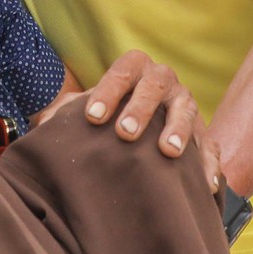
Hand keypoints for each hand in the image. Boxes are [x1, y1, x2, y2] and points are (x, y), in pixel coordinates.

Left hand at [78, 51, 216, 174]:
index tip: (92, 117)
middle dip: (141, 108)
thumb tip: (42, 125)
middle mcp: (162, 81)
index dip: (107, 92)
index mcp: (134, 69)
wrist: (140, 123)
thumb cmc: (106, 115)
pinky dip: (208, 164)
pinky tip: (204, 185)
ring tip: (168, 152)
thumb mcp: (86, 110)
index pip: (121, 72)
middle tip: (125, 133)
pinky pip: (209, 146)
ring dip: (178, 129)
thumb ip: (65, 113)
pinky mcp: (202, 132)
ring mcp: (185, 104)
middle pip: (155, 86)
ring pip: (186, 110)